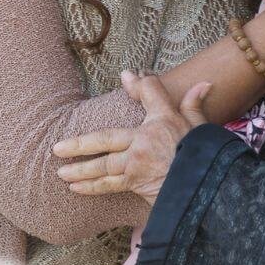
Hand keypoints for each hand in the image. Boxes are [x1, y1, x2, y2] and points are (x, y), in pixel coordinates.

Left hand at [53, 71, 211, 205]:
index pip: (150, 94)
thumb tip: (203, 83)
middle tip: (57, 147)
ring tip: (60, 170)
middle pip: (106, 137)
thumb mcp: (201, 125)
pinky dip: (92, 187)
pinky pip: (110, 185)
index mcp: (163, 121)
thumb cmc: (205, 154)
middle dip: (80, 143)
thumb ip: (194, 104)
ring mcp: (137, 163)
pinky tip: (75, 188)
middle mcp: (145, 140)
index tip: (127, 76)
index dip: (139, 84)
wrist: (207, 185)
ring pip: (103, 165)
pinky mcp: (136, 182)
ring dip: (80, 168)